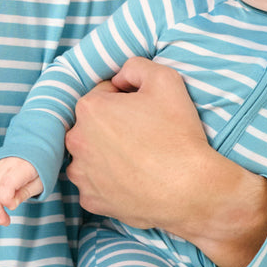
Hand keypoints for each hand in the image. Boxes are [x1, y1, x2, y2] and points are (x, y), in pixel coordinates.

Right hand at [0, 158, 42, 225]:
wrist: (33, 150)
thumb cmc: (39, 169)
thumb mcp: (39, 183)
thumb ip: (25, 193)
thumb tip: (11, 205)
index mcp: (21, 167)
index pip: (7, 184)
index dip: (6, 199)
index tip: (13, 207)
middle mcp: (6, 165)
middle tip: (4, 222)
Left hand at [64, 57, 266, 266]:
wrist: (190, 189)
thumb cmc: (178, 134)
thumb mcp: (165, 79)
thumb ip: (136, 66)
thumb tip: (120, 78)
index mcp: (89, 108)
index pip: (103, 93)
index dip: (126, 99)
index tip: (145, 111)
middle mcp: (76, 141)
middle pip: (93, 125)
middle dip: (113, 126)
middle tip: (144, 136)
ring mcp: (81, 174)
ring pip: (91, 155)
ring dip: (107, 154)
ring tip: (138, 159)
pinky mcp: (91, 200)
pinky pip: (95, 184)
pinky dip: (110, 182)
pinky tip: (133, 180)